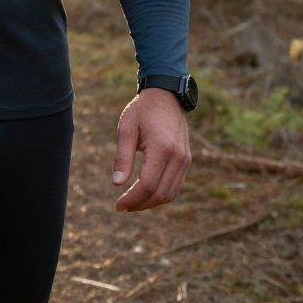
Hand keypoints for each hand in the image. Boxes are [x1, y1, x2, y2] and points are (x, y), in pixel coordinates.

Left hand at [111, 88, 190, 212]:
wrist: (166, 96)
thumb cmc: (142, 110)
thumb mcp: (127, 128)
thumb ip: (122, 156)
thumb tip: (117, 184)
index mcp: (162, 148)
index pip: (148, 184)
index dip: (132, 199)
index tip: (118, 204)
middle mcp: (178, 157)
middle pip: (160, 194)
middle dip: (140, 204)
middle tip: (121, 206)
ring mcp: (185, 160)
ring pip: (170, 194)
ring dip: (151, 203)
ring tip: (131, 202)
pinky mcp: (186, 161)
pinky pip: (175, 185)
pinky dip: (161, 194)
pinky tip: (145, 193)